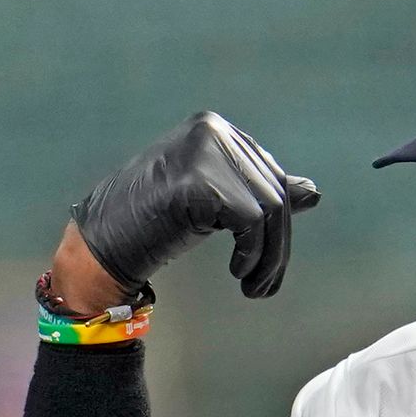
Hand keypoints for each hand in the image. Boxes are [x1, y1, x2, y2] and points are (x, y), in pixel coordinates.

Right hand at [72, 112, 320, 299]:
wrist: (102, 245)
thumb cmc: (152, 225)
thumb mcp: (214, 205)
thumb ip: (257, 194)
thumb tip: (313, 192)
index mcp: (215, 129)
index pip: (269, 176)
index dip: (276, 227)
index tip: (266, 265)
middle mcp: (213, 130)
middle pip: (274, 193)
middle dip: (276, 248)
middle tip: (263, 287)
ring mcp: (205, 150)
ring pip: (270, 209)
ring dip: (268, 258)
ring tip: (254, 287)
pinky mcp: (200, 179)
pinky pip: (252, 220)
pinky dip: (253, 253)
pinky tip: (239, 272)